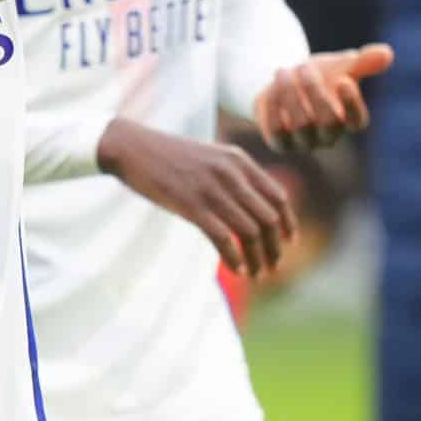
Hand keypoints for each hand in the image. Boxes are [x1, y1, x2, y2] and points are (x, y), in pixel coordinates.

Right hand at [98, 119, 296, 277]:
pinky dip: (235, 259)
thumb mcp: (210, 156)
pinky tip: (237, 270)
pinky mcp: (191, 205)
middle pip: (269, 218)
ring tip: (257, 273)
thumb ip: (233, 174)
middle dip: (275, 247)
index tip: (288, 242)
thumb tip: (252, 203)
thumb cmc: (168, 155)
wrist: (132, 147)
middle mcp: (231, 174)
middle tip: (273, 266)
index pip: (278, 196)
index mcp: (239, 160)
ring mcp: (212, 190)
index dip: (288, 223)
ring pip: (250, 232)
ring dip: (258, 258)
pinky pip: (224, 239)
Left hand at [253, 44, 393, 151]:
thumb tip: (387, 53)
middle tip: (304, 66)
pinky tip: (272, 86)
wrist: (284, 84)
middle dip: (315, 91)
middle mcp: (329, 135)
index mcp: (348, 119)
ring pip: (302, 124)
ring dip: (291, 93)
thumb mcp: (341, 65)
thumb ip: (364, 62)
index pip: (357, 121)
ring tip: (283, 70)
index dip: (352, 104)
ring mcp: (304, 142)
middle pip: (329, 121)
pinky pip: (277, 131)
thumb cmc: (320, 76)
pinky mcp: (279, 143)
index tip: (344, 80)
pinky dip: (274, 106)